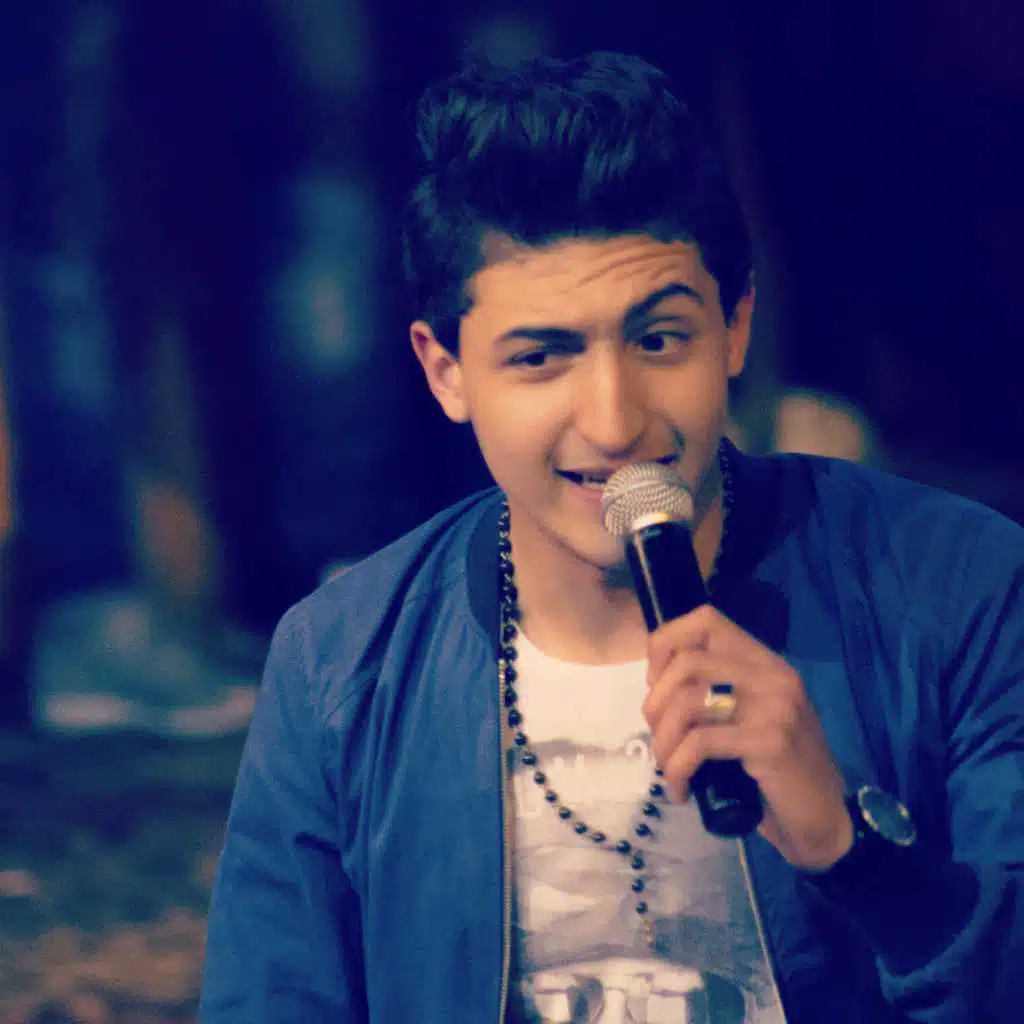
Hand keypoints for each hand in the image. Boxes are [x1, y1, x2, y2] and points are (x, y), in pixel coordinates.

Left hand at [643, 604, 853, 871]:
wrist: (825, 821)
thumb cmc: (779, 772)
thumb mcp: (750, 719)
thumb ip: (718, 692)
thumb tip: (658, 684)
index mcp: (766, 663)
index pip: (706, 620)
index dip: (667, 644)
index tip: (657, 684)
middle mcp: (773, 676)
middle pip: (687, 662)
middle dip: (656, 702)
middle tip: (660, 737)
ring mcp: (774, 707)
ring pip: (688, 701)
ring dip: (663, 739)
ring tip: (668, 766)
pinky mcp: (770, 743)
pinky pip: (700, 743)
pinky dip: (677, 767)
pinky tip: (681, 789)